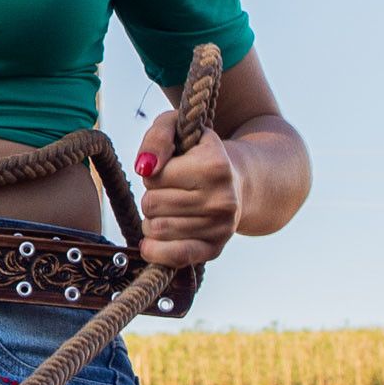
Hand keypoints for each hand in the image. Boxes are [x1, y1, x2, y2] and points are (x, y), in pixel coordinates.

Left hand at [132, 112, 242, 266]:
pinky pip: (175, 256)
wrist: (238, 181)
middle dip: (151, 195)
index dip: (153, 171)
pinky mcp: (215, 249)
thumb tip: (144, 167)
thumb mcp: (178, 128)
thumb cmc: (198, 152)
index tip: (170, 167)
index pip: (155, 176)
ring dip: (152, 218)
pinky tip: (150, 243)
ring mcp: (221, 228)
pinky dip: (156, 251)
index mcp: (216, 166)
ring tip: (169, 207)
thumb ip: (157, 138)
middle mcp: (223, 200)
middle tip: (170, 189)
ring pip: (156, 229)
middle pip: (152, 204)